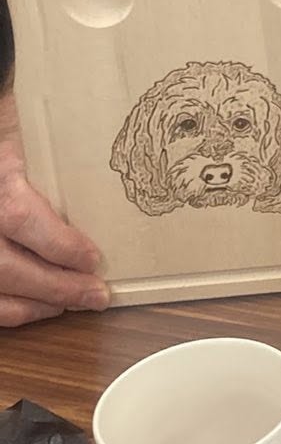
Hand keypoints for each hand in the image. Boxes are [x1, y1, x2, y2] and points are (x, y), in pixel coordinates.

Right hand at [0, 95, 109, 326]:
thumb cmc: (7, 134)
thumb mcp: (24, 135)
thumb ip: (54, 152)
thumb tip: (108, 143)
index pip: (19, 217)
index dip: (58, 244)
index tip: (93, 258)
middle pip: (6, 266)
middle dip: (56, 286)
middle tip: (96, 294)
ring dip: (36, 304)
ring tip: (77, 302)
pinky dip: (14, 309)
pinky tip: (44, 305)